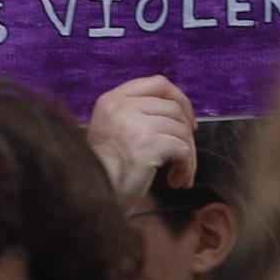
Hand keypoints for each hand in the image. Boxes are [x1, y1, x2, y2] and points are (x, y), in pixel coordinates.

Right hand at [85, 75, 196, 201]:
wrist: (92, 195)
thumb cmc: (104, 169)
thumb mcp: (111, 129)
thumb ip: (136, 114)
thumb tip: (179, 113)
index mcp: (112, 100)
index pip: (158, 84)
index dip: (179, 99)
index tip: (187, 119)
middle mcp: (122, 107)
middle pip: (173, 108)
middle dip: (186, 133)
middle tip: (186, 153)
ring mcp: (135, 125)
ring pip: (181, 130)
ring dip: (188, 155)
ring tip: (180, 173)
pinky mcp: (147, 145)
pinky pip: (182, 150)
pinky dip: (187, 166)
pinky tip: (177, 179)